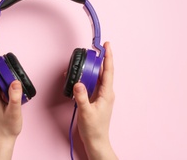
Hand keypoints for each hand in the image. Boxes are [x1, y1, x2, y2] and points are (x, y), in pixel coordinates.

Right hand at [73, 42, 117, 159]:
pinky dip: (85, 78)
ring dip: (90, 69)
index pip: (108, 71)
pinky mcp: (95, 98)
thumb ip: (81, 97)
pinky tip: (78, 77)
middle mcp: (105, 92)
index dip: (108, 57)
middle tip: (92, 49)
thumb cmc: (94, 128)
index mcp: (107, 93)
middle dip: (98, 59)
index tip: (107, 45)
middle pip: (102, 71)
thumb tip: (78, 83)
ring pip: (96, 77)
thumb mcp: (86, 112)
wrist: (95, 140)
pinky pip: (91, 84)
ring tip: (83, 62)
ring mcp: (100, 95)